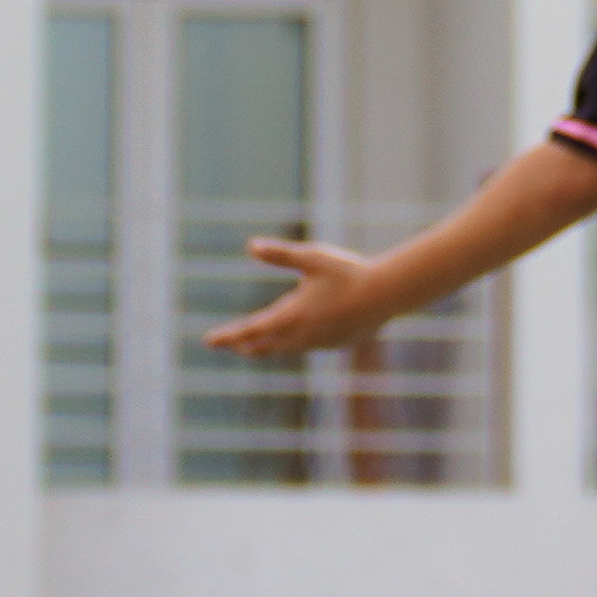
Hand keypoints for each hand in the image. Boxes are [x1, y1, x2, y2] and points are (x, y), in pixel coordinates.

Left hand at [195, 234, 407, 362]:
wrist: (387, 294)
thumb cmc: (348, 272)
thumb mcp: (313, 258)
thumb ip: (280, 254)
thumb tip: (251, 246)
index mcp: (293, 315)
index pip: (251, 330)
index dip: (228, 336)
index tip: (209, 340)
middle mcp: (302, 334)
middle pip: (264, 345)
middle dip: (242, 344)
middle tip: (225, 344)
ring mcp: (319, 342)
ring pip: (284, 350)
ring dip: (265, 347)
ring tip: (251, 346)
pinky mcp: (335, 344)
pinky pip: (304, 348)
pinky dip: (289, 346)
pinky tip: (291, 340)